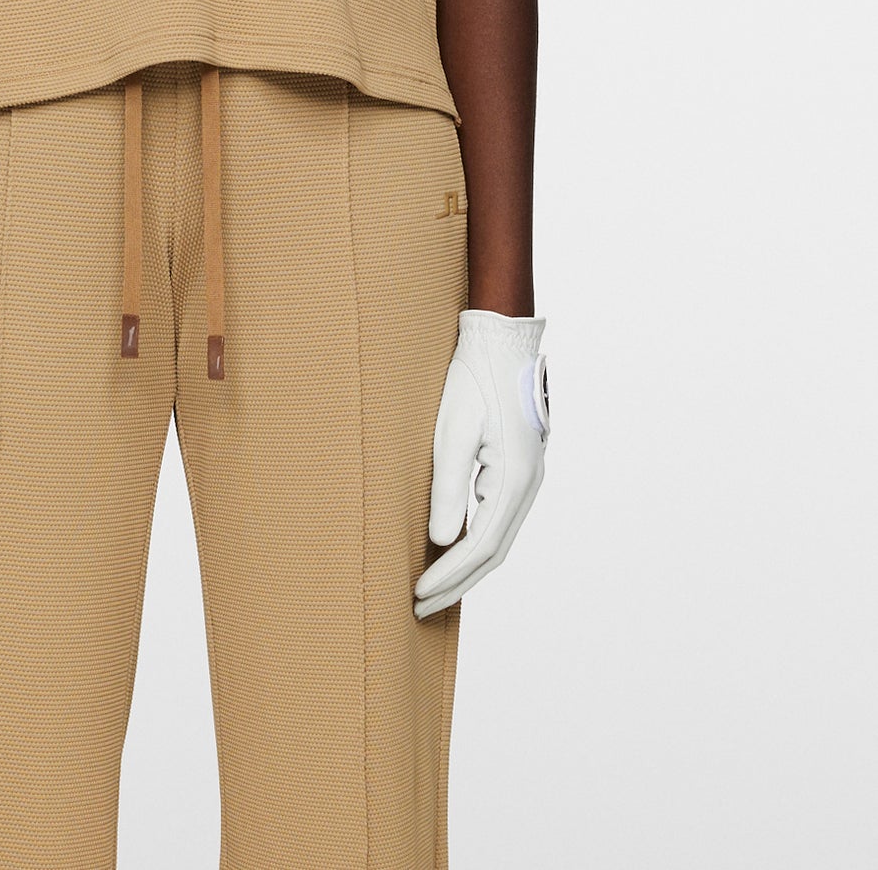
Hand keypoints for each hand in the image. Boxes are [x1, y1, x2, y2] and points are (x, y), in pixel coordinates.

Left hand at [413, 310, 549, 618]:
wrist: (503, 339)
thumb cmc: (475, 377)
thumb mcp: (452, 428)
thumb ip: (448, 486)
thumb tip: (440, 541)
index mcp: (514, 479)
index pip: (480, 545)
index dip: (448, 574)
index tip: (417, 593)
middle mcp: (527, 485)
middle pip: (493, 552)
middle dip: (457, 583)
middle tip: (420, 606)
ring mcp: (527, 478)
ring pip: (498, 538)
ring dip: (466, 567)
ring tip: (432, 588)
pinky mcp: (519, 469)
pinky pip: (498, 518)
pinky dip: (475, 542)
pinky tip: (451, 548)